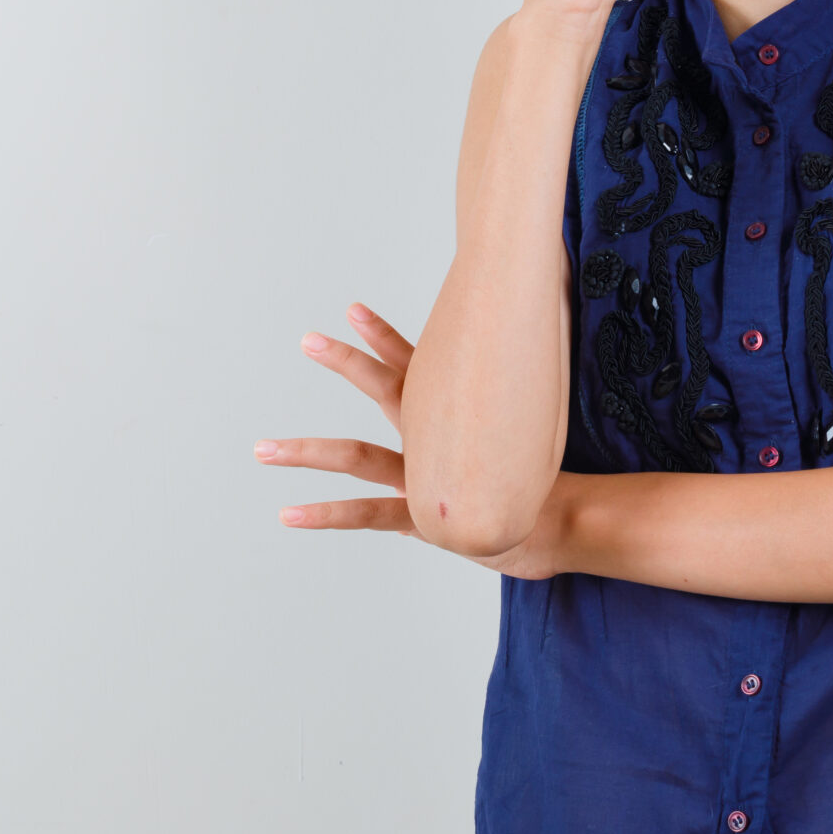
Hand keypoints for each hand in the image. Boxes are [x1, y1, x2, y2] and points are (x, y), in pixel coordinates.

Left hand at [256, 302, 571, 579]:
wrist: (571, 524)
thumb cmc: (543, 480)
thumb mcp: (525, 433)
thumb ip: (506, 408)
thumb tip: (521, 374)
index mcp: (454, 417)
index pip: (415, 365)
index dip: (382, 336)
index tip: (351, 309)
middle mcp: (435, 439)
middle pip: (384, 389)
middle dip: (345, 362)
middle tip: (308, 339)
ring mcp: (424, 478)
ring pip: (356, 456)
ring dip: (304, 450)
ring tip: (261, 448)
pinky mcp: (422, 517)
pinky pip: (366, 514)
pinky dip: (325, 513)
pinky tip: (287, 513)